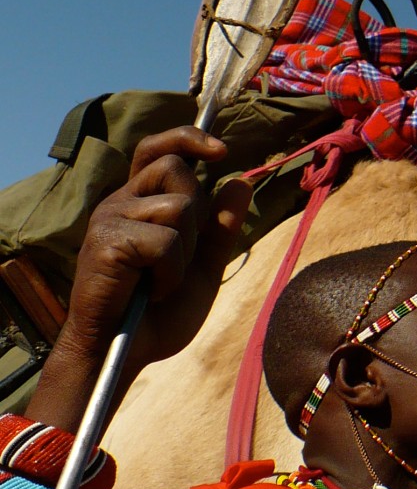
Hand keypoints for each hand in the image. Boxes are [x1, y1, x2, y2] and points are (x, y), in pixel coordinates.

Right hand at [59, 126, 251, 372]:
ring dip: (185, 250)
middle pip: (177, 169)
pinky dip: (170, 272)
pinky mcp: (105, 242)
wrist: (125, 350)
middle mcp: (121, 202)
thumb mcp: (202, 265)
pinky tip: (151, 290)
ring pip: (179, 206)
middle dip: (196, 213)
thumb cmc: (160, 310)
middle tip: (178, 256)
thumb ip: (221, 226)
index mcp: (141, 202)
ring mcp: (109, 219)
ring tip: (162, 278)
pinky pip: (165, 241)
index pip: (157, 148)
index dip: (187, 138)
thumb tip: (241, 180)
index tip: (220, 151)